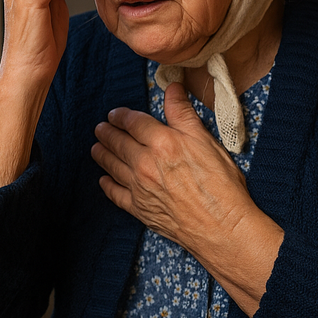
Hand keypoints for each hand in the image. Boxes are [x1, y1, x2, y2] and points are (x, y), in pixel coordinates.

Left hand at [91, 82, 282, 314]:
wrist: (222, 229)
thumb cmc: (221, 186)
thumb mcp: (207, 142)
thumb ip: (184, 115)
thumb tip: (172, 88)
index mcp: (163, 143)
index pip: (133, 122)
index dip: (122, 115)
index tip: (116, 113)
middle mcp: (145, 163)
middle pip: (118, 142)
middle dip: (107, 132)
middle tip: (100, 128)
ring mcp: (139, 187)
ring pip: (112, 166)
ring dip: (101, 154)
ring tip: (95, 147)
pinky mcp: (139, 209)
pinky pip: (115, 194)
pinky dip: (107, 185)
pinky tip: (103, 180)